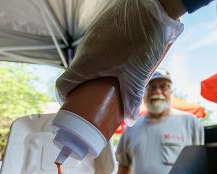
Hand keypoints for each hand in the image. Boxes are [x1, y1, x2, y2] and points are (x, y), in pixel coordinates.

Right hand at [56, 0, 182, 124]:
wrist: (154, 6)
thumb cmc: (142, 39)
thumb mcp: (137, 75)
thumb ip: (132, 99)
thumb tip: (130, 120)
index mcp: (85, 62)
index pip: (62, 85)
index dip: (65, 100)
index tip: (75, 108)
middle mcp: (84, 49)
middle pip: (76, 75)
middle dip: (85, 90)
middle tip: (98, 101)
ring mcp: (92, 37)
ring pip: (87, 62)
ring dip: (95, 75)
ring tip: (112, 83)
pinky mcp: (102, 28)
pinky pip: (96, 49)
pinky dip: (103, 61)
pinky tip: (121, 63)